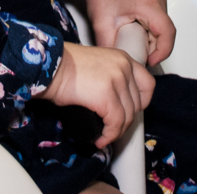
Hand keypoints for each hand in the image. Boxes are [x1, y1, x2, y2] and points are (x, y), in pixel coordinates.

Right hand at [37, 42, 154, 148]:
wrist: (49, 66)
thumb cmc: (64, 67)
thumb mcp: (97, 64)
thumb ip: (111, 76)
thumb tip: (116, 103)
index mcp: (123, 58)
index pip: (148, 84)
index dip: (141, 102)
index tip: (129, 112)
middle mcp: (124, 66)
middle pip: (137, 104)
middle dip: (125, 121)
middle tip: (111, 128)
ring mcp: (117, 80)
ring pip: (127, 117)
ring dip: (115, 132)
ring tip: (103, 136)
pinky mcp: (106, 95)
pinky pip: (115, 124)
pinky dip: (108, 136)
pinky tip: (99, 139)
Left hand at [63, 0, 176, 64]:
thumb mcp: (101, 24)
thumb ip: (109, 47)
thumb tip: (117, 65)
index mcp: (149, 3)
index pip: (167, 33)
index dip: (162, 52)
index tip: (149, 62)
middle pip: (166, 31)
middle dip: (155, 48)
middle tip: (138, 55)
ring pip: (163, 26)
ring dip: (152, 39)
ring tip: (134, 44)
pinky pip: (158, 19)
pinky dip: (150, 30)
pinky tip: (135, 34)